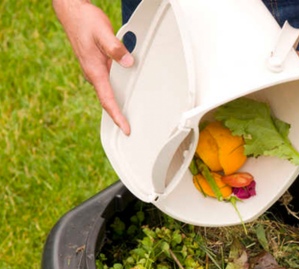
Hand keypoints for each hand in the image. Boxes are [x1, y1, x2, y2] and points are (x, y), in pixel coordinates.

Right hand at [53, 0, 132, 133]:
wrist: (72, 12)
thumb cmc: (85, 21)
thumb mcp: (103, 33)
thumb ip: (116, 49)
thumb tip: (129, 63)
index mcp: (94, 71)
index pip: (107, 100)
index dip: (117, 116)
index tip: (125, 129)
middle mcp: (93, 73)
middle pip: (108, 100)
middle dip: (118, 115)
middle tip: (129, 129)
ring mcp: (94, 70)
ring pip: (109, 90)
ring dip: (119, 103)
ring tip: (130, 116)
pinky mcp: (97, 65)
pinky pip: (109, 81)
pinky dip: (118, 89)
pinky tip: (126, 92)